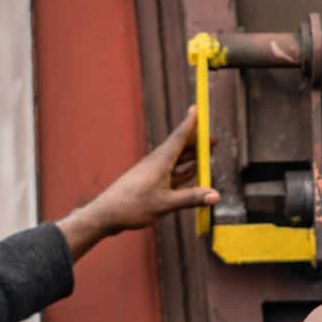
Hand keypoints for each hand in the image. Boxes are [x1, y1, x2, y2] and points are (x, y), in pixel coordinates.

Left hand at [57, 107, 218, 259]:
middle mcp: (157, 163)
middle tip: (214, 138)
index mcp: (160, 161)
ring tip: (206, 152)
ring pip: (176, 161)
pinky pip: (171, 173)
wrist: (106, 214)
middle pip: (180, 148)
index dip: (190, 123)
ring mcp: (152, 173)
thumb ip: (191, 198)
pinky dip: (184, 171)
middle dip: (198, 142)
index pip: (179, 137)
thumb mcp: (165, 204)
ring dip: (192, 157)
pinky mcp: (149, 183)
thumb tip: (216, 196)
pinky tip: (191, 172)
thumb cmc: (133, 207)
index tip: (196, 108)